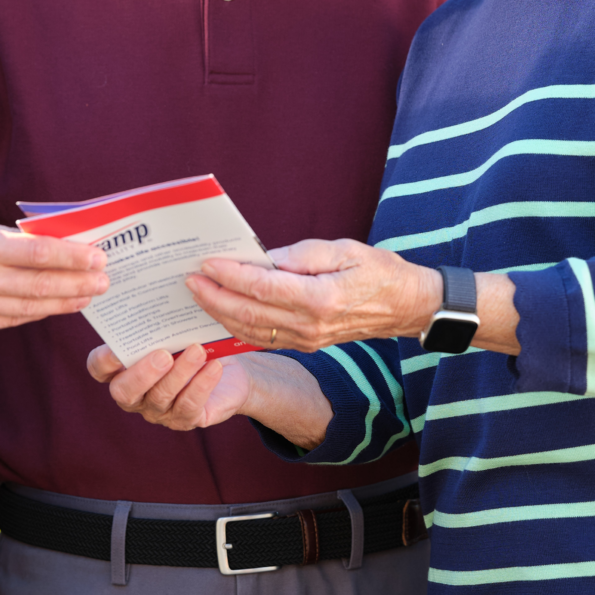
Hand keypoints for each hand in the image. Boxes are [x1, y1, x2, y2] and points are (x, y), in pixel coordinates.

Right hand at [0, 216, 106, 338]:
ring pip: (30, 308)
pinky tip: (59, 306)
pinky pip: (12, 320)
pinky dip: (39, 313)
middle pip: (39, 285)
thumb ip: (12, 238)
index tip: (98, 256)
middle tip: (104, 279)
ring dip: (65, 302)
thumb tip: (58, 244)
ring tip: (89, 294)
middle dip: (78, 283)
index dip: (72, 257)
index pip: (36, 253)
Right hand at [87, 342, 336, 445]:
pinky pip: (189, 407)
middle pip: (124, 392)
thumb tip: (162, 283)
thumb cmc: (190, 341)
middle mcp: (135, 393)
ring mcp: (158, 411)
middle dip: (142, 374)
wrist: (227, 368)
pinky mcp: (186, 419)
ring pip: (161, 398)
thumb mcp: (173, 328)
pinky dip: (201, 385)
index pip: (99, 369)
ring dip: (180, 373)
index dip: (104, 361)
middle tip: (163, 354)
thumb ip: (159, 318)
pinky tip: (214, 366)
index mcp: (122, 368)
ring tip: (197, 350)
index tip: (116, 348)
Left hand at [184, 239, 443, 351]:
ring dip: (219, 314)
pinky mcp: (304, 345)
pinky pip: (260, 338)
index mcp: (320, 298)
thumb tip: (262, 259)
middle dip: (213, 297)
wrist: (404, 306)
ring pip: (249, 331)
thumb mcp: (343, 250)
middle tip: (189, 279)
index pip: (262, 287)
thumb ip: (300, 256)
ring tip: (198, 293)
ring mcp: (306, 340)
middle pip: (248, 313)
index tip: (207, 262)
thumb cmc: (377, 270)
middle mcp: (309, 325)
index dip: (230, 275)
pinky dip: (235, 327)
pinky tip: (220, 312)